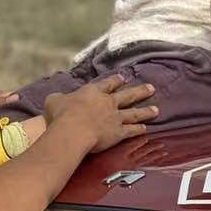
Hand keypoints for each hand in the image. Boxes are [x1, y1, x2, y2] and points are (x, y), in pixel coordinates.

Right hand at [43, 74, 157, 153]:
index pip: (107, 83)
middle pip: (127, 95)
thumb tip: (57, 99)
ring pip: (134, 113)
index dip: (116, 80)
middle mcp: (108, 102)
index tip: (124, 77)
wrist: (73, 130)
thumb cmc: (61, 114)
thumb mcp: (54, 100)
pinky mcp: (118, 132)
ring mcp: (115, 117)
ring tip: (156, 109)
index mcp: (93, 92)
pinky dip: (138, 129)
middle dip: (139, 91)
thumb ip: (58, 98)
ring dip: (145, 111)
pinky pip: (131, 130)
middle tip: (151, 88)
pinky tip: (146, 129)